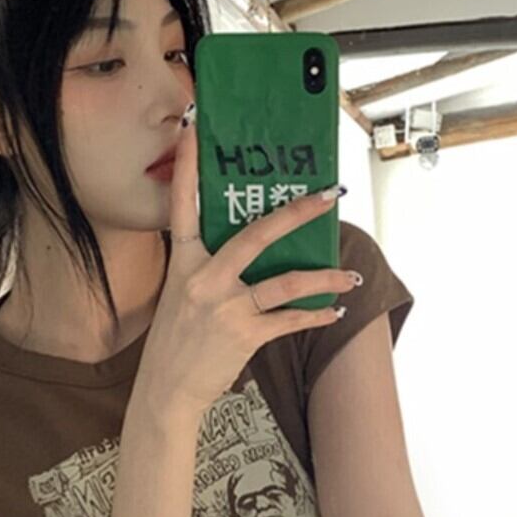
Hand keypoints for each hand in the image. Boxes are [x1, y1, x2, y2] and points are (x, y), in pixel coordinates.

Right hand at [135, 111, 358, 414]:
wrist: (166, 390)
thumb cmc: (176, 340)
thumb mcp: (181, 295)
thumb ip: (208, 268)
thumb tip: (250, 247)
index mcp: (184, 262)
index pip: (183, 204)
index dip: (191, 166)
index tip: (196, 127)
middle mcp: (203, 279)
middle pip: (255, 235)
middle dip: (296, 214)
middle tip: (328, 196)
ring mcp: (224, 307)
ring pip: (284, 282)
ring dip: (324, 277)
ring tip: (350, 276)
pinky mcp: (243, 334)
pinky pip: (289, 320)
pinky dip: (315, 315)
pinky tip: (333, 311)